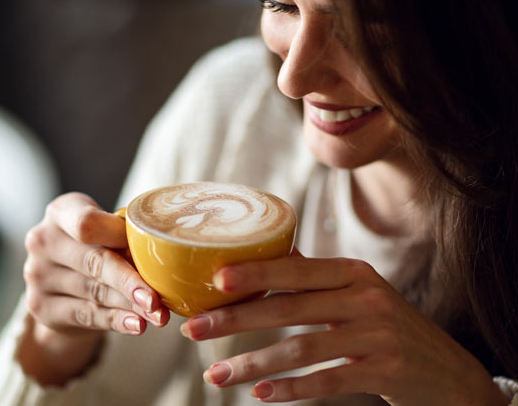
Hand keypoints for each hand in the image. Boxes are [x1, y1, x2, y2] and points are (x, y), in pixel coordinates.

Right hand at [21, 192, 169, 383]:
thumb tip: (167, 251)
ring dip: (130, 306)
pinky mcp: (40, 306)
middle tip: (157, 299)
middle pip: (93, 262)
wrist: (62, 283)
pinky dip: (116, 320)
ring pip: (94, 292)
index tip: (147, 247)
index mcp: (61, 212)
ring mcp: (37, 275)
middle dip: (130, 281)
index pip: (86, 223)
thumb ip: (126, 236)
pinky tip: (137, 325)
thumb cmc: (95, 246)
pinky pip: (86, 315)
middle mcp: (43, 240)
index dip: (118, 236)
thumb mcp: (105, 232)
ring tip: (158, 315)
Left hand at [180, 251, 506, 404]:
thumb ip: (317, 278)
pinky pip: (328, 381)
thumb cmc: (392, 326)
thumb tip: (274, 255)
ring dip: (254, 363)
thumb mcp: (360, 292)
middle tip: (196, 329)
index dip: (255, 273)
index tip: (215, 280)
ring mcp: (378, 334)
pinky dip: (291, 389)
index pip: (295, 269)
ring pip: (302, 349)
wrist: (449, 371)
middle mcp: (366, 297)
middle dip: (237, 319)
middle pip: (289, 308)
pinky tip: (261, 394)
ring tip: (217, 376)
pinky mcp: (386, 371)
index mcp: (353, 272)